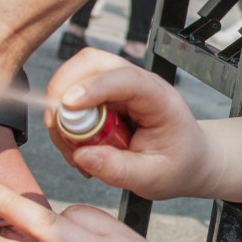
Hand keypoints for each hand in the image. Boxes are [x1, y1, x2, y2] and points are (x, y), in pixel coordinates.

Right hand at [45, 48, 214, 199]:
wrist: (187, 160)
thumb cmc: (177, 164)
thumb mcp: (153, 177)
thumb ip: (119, 169)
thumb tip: (81, 155)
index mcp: (158, 99)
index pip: (126, 79)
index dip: (94, 87)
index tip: (68, 105)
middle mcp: (137, 84)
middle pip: (92, 63)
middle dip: (64, 89)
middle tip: (55, 127)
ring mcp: (118, 87)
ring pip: (76, 77)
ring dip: (61, 109)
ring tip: (71, 148)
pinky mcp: (104, 97)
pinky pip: (73, 96)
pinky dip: (64, 120)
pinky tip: (76, 147)